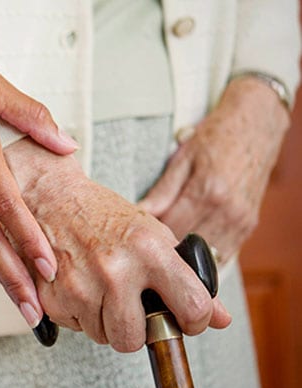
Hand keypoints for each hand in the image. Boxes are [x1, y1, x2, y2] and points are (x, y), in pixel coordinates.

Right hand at [4, 139, 230, 351]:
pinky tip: (79, 287)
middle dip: (135, 331)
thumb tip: (220, 318)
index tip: (185, 317)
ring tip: (101, 290)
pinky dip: (78, 314)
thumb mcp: (153, 235)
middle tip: (131, 308)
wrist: (53, 196)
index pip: (192, 308)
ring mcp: (80, 285)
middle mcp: (115, 270)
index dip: (193, 320)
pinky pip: (74, 327)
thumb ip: (188, 277)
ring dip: (104, 322)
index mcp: (149, 250)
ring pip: (102, 337)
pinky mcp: (52, 295)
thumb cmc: (104, 215)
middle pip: (134, 339)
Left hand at [139, 77, 289, 261]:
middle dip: (165, 245)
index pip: (169, 228)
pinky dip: (205, 254)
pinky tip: (191, 243)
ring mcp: (241, 221)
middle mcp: (228, 210)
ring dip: (185, 253)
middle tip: (150, 238)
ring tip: (170, 240)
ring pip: (205, 256)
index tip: (138, 231)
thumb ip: (161, 192)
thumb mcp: (182, 158)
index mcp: (208, 191)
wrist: (256, 126)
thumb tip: (137, 214)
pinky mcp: (249, 226)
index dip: (150, 233)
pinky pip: (223, 254)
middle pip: (186, 245)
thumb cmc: (216, 137)